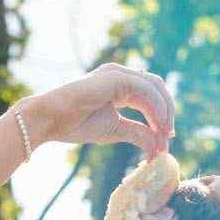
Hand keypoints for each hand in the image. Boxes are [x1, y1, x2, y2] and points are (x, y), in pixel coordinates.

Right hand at [26, 64, 175, 155]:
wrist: (50, 120)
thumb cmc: (75, 123)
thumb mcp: (115, 130)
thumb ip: (137, 133)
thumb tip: (157, 146)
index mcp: (120, 84)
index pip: (151, 95)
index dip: (163, 115)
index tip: (166, 139)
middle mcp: (121, 75)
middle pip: (158, 88)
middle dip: (168, 113)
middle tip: (169, 138)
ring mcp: (117, 73)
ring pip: (155, 87)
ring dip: (165, 112)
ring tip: (164, 135)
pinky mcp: (114, 77)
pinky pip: (145, 89)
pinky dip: (156, 107)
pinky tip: (158, 126)